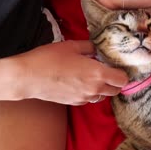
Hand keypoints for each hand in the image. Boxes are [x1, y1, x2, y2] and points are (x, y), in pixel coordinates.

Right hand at [12, 40, 127, 104]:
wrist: (27, 77)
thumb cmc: (49, 59)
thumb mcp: (72, 46)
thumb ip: (90, 47)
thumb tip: (97, 49)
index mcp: (98, 74)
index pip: (123, 80)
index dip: (122, 73)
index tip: (116, 67)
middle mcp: (95, 89)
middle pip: (116, 90)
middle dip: (115, 82)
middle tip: (106, 71)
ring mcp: (85, 98)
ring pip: (103, 96)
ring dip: (102, 88)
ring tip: (92, 77)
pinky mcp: (74, 103)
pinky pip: (89, 99)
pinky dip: (90, 93)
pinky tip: (80, 83)